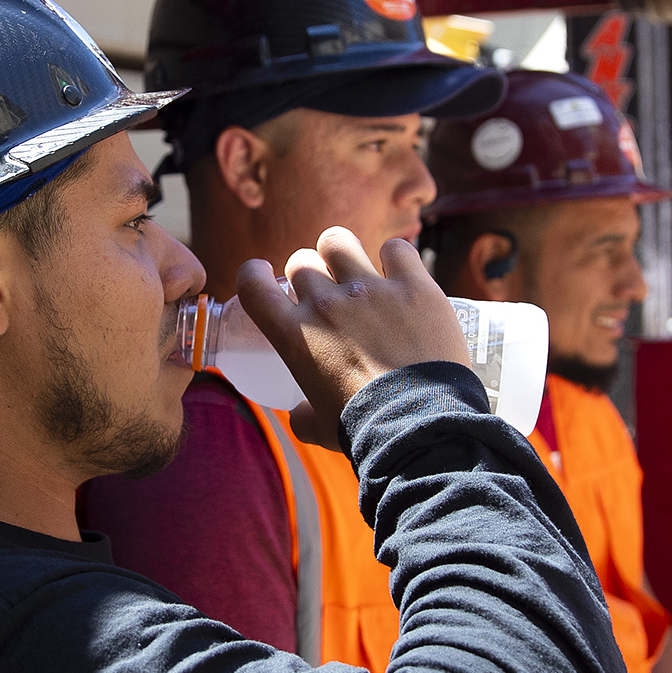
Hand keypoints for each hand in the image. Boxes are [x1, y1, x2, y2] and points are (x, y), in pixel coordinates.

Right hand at [234, 229, 469, 452]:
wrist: (418, 426)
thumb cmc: (364, 430)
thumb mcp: (317, 427)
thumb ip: (301, 415)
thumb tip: (299, 414)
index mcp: (295, 335)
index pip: (253, 286)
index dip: (254, 275)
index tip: (262, 275)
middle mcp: (326, 304)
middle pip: (302, 262)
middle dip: (309, 272)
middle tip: (326, 291)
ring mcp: (370, 290)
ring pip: (339, 241)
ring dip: (343, 252)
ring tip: (357, 268)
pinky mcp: (413, 286)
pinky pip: (396, 248)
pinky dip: (395, 257)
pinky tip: (400, 272)